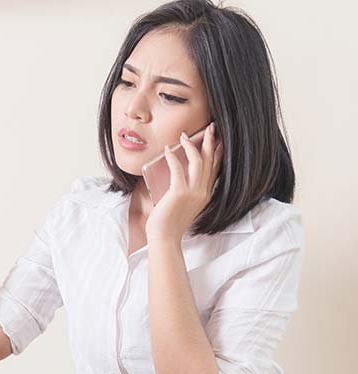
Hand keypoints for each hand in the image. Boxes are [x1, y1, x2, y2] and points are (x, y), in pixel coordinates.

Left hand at [145, 122, 223, 244]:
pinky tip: (168, 149)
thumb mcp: (182, 203)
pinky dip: (173, 156)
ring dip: (191, 145)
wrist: (164, 238)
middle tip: (210, 127)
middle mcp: (203, 192)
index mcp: (205, 194)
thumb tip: (177, 172)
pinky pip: (178, 169)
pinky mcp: (179, 193)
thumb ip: (184, 189)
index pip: (216, 169)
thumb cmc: (169, 221)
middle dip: (210, 141)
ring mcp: (193, 192)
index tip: (218, 139)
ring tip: (184, 135)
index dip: (218, 152)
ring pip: (198, 161)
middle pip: (210, 161)